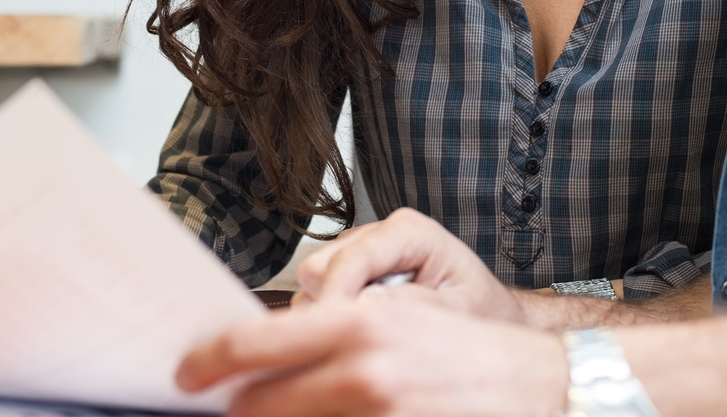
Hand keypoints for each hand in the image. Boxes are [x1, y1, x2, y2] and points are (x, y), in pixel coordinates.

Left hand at [178, 292, 567, 416]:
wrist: (541, 387)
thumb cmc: (464, 351)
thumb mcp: (396, 318)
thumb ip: (331, 330)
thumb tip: (263, 352)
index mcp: (358, 325)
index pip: (253, 345)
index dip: (208, 363)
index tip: (185, 375)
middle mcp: (363, 373)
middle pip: (258, 404)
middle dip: (237, 410)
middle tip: (226, 408)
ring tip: (287, 412)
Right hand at [294, 207, 527, 323]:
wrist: (487, 315)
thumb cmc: (480, 310)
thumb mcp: (460, 311)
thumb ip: (416, 305)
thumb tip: (365, 305)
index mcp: (409, 231)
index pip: (350, 259)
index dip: (334, 299)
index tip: (329, 337)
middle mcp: (378, 234)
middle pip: (318, 267)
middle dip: (329, 308)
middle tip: (359, 343)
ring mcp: (360, 252)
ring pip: (311, 284)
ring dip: (331, 315)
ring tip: (374, 336)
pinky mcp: (349, 272)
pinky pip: (318, 296)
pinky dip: (334, 319)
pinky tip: (368, 331)